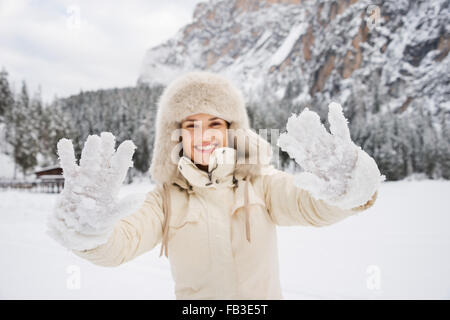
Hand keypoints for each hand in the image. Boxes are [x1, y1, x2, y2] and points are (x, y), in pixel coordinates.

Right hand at [46, 132, 138, 250]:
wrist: (79, 231)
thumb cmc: (99, 223)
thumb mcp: (112, 215)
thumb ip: (125, 206)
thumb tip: (141, 197)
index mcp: (111, 186)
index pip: (119, 168)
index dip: (123, 156)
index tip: (128, 143)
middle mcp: (99, 180)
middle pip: (104, 160)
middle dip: (106, 148)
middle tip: (108, 135)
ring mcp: (85, 179)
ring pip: (88, 161)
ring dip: (90, 151)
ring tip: (93, 138)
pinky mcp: (71, 182)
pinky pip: (69, 167)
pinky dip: (67, 155)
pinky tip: (65, 142)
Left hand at [277, 102, 384, 209]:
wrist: (353, 186)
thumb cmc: (334, 188)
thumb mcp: (322, 189)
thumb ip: (311, 184)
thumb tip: (297, 180)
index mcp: (309, 161)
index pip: (297, 151)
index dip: (290, 144)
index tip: (283, 139)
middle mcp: (318, 151)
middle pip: (306, 138)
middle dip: (299, 130)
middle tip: (292, 120)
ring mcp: (330, 145)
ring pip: (320, 132)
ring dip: (313, 123)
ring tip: (308, 115)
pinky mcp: (344, 143)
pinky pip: (341, 129)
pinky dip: (338, 118)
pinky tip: (334, 106)